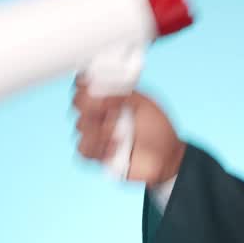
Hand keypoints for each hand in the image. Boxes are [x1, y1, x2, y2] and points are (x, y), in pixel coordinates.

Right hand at [71, 77, 186, 185]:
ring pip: (80, 126)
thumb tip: (103, 93)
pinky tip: (115, 148)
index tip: (93, 88)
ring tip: (119, 135)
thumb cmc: (158, 129)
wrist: (165, 157)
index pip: (88, 85)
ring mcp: (97, 133)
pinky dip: (97, 149)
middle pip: (77, 103)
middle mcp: (101, 113)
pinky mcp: (96, 154)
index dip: (85, 84)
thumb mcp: (146, 104)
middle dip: (91, 106)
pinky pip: (82, 150)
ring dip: (99, 130)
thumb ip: (123, 95)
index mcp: (112, 97)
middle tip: (109, 111)